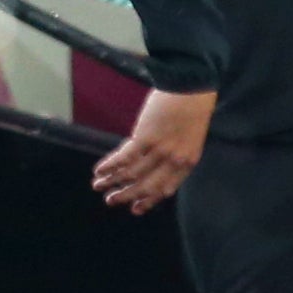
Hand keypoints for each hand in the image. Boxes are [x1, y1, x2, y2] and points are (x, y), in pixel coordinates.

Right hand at [95, 85, 214, 212]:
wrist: (192, 84)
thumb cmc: (193, 106)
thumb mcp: (191, 136)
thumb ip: (177, 152)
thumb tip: (156, 164)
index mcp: (188, 161)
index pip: (166, 188)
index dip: (148, 200)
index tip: (135, 209)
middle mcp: (174, 159)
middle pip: (146, 185)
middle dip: (126, 195)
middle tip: (111, 201)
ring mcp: (160, 149)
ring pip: (131, 173)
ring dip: (112, 181)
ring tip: (98, 186)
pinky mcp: (145, 137)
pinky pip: (124, 157)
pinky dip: (109, 165)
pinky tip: (98, 170)